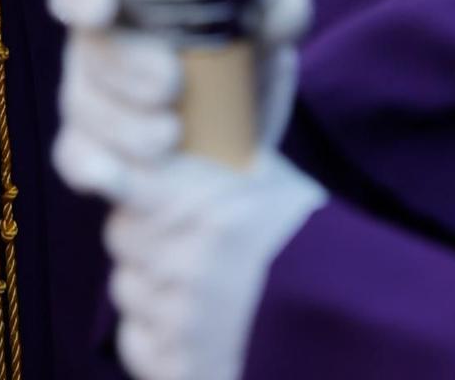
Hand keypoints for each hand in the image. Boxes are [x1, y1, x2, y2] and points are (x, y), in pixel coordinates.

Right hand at [48, 0, 311, 202]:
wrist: (242, 160)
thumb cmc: (241, 76)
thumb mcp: (267, 43)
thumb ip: (281, 14)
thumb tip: (285, 9)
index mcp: (133, 0)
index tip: (101, 5)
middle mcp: (100, 43)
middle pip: (87, 44)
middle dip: (126, 64)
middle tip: (170, 83)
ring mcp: (88, 98)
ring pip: (82, 102)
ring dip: (127, 123)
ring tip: (172, 135)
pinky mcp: (89, 154)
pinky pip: (75, 156)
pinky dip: (96, 167)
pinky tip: (115, 177)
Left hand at [105, 154, 324, 379]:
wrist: (346, 308)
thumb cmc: (305, 233)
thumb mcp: (266, 172)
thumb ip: (225, 144)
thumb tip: (216, 101)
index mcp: (193, 202)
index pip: (121, 179)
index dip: (115, 176)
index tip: (108, 171)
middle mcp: (178, 257)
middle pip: (122, 236)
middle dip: (143, 234)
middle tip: (181, 236)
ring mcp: (177, 316)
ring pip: (127, 290)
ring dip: (150, 284)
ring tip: (194, 284)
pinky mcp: (182, 364)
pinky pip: (136, 344)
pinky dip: (153, 336)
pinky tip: (186, 325)